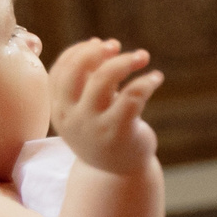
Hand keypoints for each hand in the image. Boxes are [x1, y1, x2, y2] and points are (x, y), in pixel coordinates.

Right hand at [50, 37, 162, 174]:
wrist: (118, 172)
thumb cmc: (104, 130)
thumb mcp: (89, 106)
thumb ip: (88, 79)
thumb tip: (98, 43)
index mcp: (59, 109)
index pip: (60, 71)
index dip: (79, 51)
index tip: (99, 43)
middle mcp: (72, 117)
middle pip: (78, 71)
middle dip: (97, 52)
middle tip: (116, 45)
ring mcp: (93, 126)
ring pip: (104, 80)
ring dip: (125, 61)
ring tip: (142, 56)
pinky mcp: (118, 132)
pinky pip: (132, 96)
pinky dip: (146, 81)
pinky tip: (156, 78)